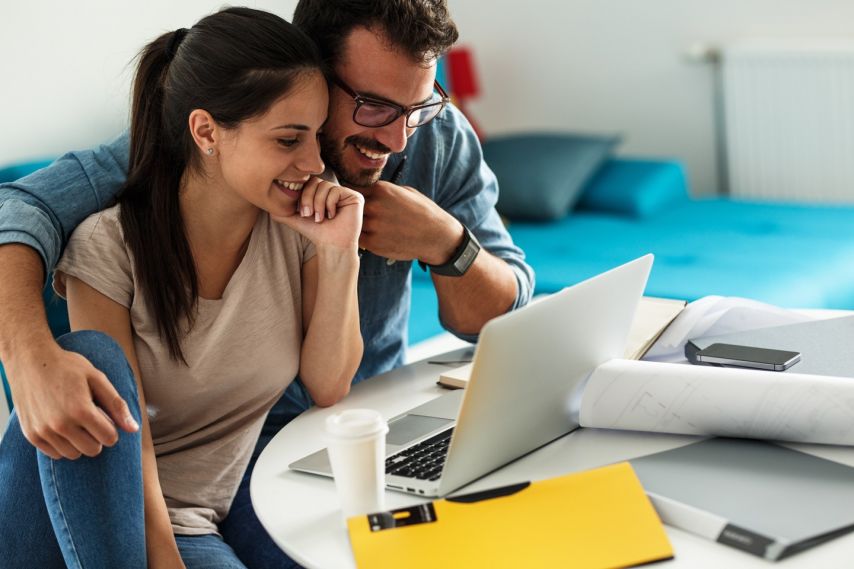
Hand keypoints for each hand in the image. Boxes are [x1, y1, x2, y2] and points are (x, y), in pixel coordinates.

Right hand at [5, 341, 137, 459]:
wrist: (30, 360)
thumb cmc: (67, 367)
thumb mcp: (97, 379)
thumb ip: (117, 405)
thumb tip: (133, 429)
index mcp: (80, 410)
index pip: (109, 438)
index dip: (111, 428)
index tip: (104, 416)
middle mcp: (60, 425)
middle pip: (93, 450)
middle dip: (97, 436)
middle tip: (91, 418)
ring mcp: (43, 432)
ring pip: (74, 454)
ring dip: (79, 442)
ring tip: (75, 421)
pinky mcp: (31, 435)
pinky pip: (55, 454)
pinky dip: (62, 444)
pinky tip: (62, 426)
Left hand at [272, 177, 363, 250]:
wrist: (330, 245)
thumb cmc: (315, 233)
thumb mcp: (295, 219)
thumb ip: (282, 210)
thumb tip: (267, 205)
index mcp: (322, 192)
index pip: (309, 182)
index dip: (303, 195)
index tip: (302, 213)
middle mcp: (334, 190)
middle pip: (316, 182)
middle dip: (309, 199)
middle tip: (309, 215)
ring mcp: (345, 193)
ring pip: (325, 186)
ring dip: (318, 204)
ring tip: (320, 218)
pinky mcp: (355, 197)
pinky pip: (336, 191)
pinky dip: (330, 204)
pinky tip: (332, 216)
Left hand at [357, 181, 461, 263]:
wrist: (436, 236)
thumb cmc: (423, 212)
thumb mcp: (406, 192)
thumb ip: (385, 191)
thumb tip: (369, 191)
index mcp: (382, 190)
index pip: (355, 189)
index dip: (355, 196)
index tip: (358, 202)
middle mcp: (375, 206)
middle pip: (352, 207)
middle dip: (354, 212)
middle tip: (361, 217)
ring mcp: (373, 225)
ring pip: (354, 224)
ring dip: (358, 226)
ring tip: (370, 228)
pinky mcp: (374, 243)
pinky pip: (360, 239)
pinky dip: (364, 238)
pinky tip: (375, 237)